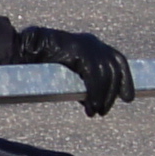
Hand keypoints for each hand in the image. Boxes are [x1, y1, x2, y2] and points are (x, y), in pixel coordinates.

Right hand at [14, 26, 132, 115]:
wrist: (26, 49)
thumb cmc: (44, 61)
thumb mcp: (70, 74)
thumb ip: (83, 85)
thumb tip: (93, 103)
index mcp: (94, 45)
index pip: (118, 62)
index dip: (126, 80)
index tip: (128, 98)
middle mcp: (94, 43)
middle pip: (114, 70)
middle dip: (112, 93)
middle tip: (103, 111)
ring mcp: (87, 45)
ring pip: (105, 74)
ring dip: (102, 96)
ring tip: (95, 112)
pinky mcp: (79, 50)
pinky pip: (93, 75)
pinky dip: (94, 92)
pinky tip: (90, 105)